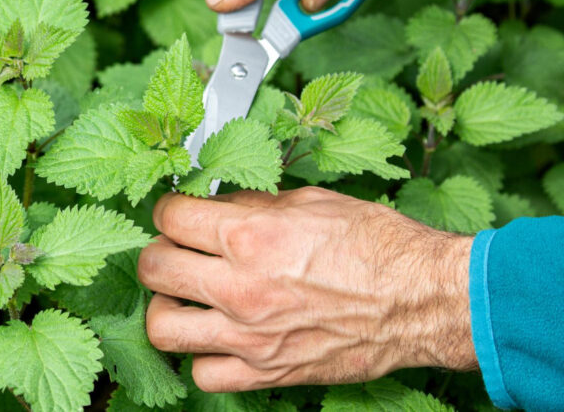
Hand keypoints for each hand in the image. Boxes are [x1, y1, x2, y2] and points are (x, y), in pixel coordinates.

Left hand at [137, 187, 476, 391]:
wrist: (423, 300)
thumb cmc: (378, 247)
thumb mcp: (310, 201)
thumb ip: (253, 204)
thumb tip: (217, 201)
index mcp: (250, 235)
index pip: (169, 216)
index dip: (168, 209)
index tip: (177, 212)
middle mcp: (241, 285)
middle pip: (154, 268)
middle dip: (159, 252)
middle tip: (176, 250)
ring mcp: (249, 335)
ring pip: (162, 327)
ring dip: (166, 307)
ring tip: (185, 297)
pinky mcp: (267, 372)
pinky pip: (202, 375)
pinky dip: (203, 357)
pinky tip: (218, 338)